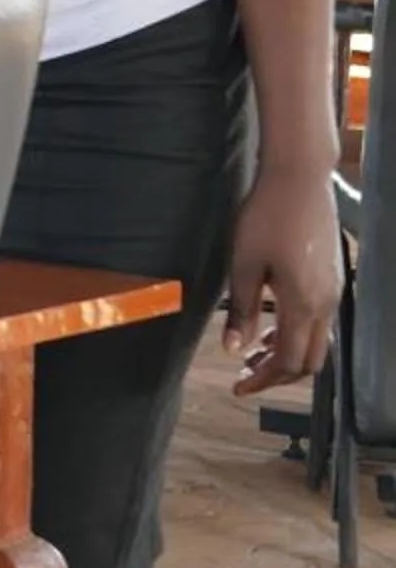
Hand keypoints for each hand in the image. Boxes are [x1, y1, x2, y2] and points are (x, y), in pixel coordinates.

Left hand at [224, 161, 343, 395]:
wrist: (299, 180)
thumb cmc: (267, 217)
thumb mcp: (243, 264)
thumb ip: (242, 311)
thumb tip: (233, 349)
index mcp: (305, 304)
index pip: (289, 361)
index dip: (264, 380)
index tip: (238, 387)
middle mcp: (327, 304)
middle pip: (310, 360)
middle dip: (278, 373)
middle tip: (244, 374)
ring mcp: (334, 291)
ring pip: (317, 341)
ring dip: (287, 353)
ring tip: (253, 352)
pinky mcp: (334, 278)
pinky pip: (320, 321)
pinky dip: (297, 332)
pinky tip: (271, 326)